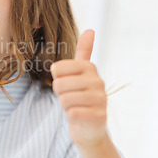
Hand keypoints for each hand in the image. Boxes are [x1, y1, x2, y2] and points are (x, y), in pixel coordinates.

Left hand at [50, 29, 107, 147]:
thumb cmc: (79, 97)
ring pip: (65, 99)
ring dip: (66, 106)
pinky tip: (80, 117)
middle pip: (59, 84)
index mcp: (90, 68)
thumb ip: (84, 52)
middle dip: (60, 94)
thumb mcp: (79, 73)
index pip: (57, 68)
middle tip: (70, 98)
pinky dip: (71, 117)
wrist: (89, 127)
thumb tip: (91, 29)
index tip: (67, 84)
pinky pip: (72, 113)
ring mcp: (101, 100)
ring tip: (76, 107)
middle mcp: (98, 82)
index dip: (57, 79)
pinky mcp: (99, 117)